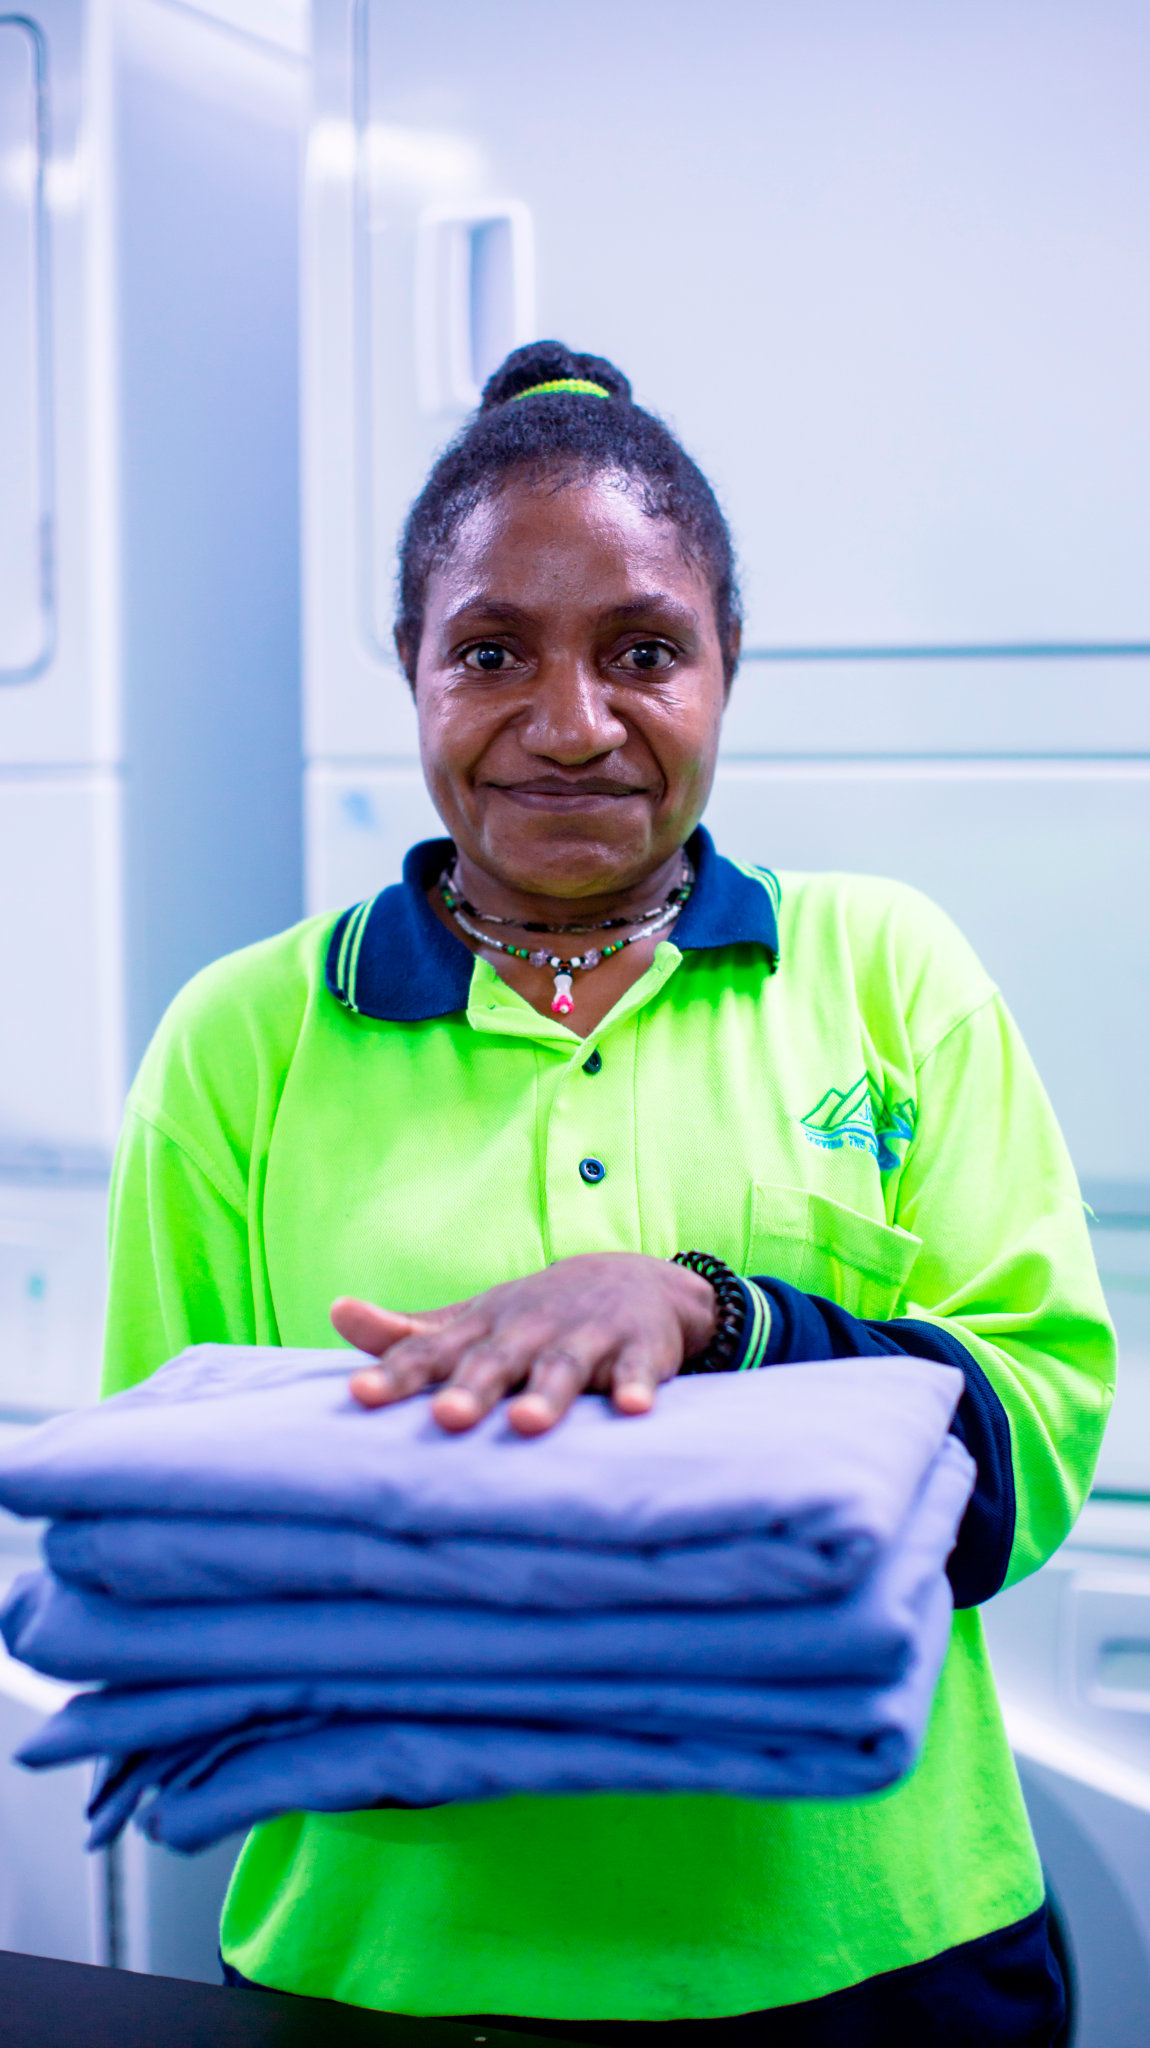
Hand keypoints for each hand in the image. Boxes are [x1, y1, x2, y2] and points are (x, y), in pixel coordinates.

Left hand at [331, 1252, 716, 1435]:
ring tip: (528, 1423)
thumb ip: (406, 1333)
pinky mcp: (638, 1348)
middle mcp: (528, 1330)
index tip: (359, 1394)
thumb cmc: (531, 1317)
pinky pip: (637, 1369)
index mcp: (482, 1330)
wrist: (631, 1279)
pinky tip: (633, 1407)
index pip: (430, 1351)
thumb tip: (337, 1313)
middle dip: (471, 1389)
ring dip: (547, 1394)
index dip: (395, 1374)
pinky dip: (636, 1385)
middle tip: (446, 1417)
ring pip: (562, 1366)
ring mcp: (585, 1336)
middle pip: (495, 1361)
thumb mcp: (470, 1321)